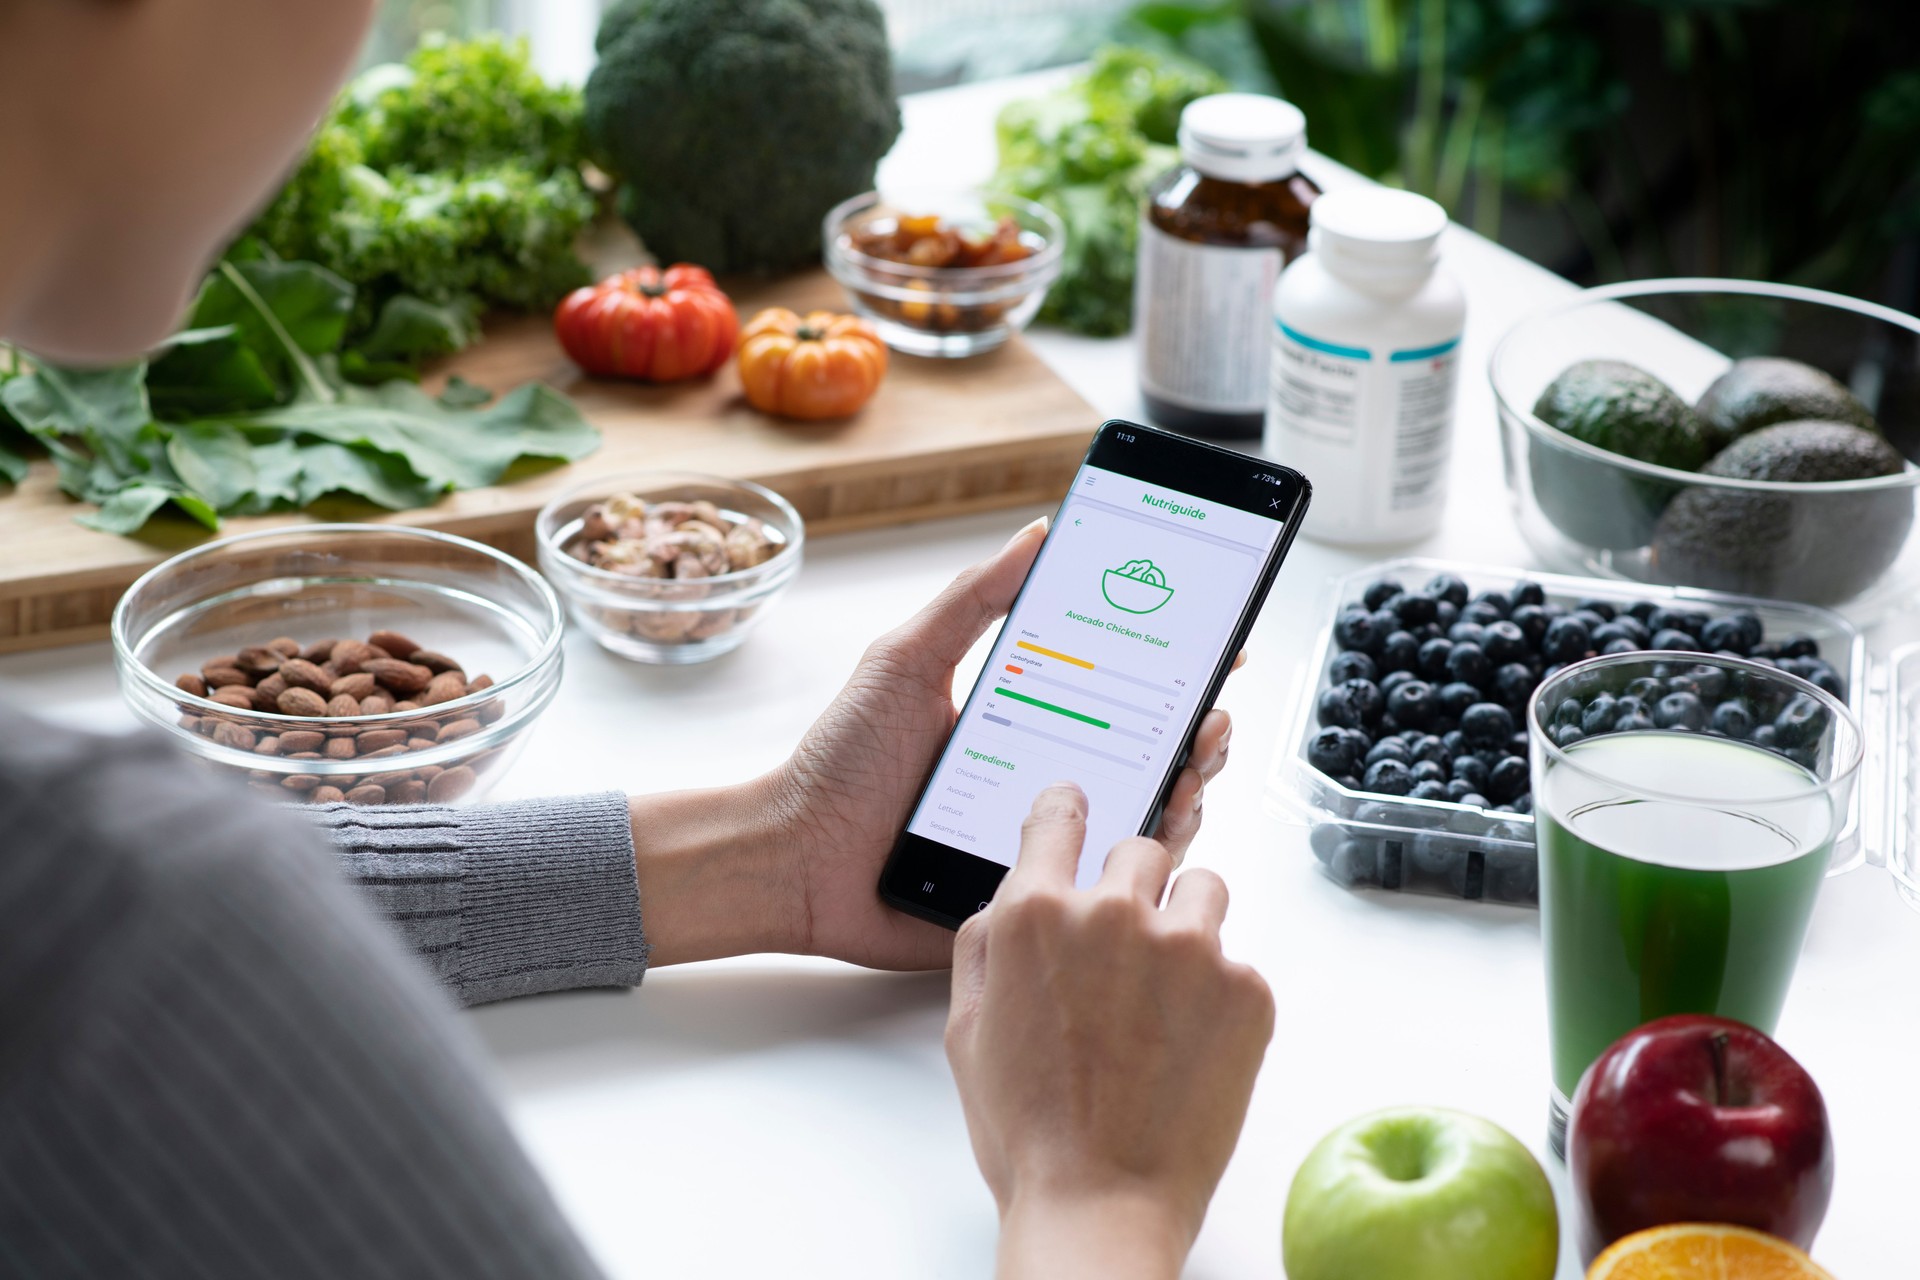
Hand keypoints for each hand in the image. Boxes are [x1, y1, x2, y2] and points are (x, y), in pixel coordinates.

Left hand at [628, 518, 1238, 967]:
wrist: (796, 859)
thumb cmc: (840, 763)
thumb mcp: (908, 661)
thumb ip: (972, 600)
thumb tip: (1036, 533)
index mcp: (1028, 719)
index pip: (1124, 690)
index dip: (1178, 670)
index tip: (1222, 645)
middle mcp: (1048, 778)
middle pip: (1153, 753)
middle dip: (1200, 728)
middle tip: (1211, 712)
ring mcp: (1048, 841)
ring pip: (1147, 819)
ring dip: (1187, 788)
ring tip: (1192, 765)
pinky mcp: (1036, 897)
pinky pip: (1106, 885)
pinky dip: (1146, 859)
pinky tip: (1160, 828)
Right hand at [946, 784, 1274, 1279]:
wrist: (1101, 1202)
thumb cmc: (1029, 1129)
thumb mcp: (970, 1028)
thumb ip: (987, 944)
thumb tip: (1011, 897)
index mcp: (1036, 913)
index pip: (1059, 813)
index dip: (1068, 811)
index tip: (1078, 812)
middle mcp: (1115, 912)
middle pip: (1140, 850)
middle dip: (1133, 889)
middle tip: (1124, 955)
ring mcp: (1190, 947)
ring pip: (1203, 890)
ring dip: (1186, 924)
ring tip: (1165, 997)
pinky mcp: (1248, 989)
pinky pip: (1238, 961)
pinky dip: (1219, 994)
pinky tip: (1189, 1047)